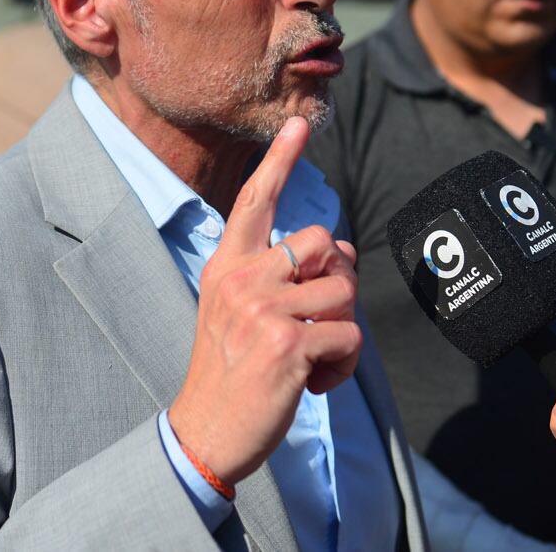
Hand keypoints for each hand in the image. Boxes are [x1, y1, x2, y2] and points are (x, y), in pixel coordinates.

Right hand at [169, 117, 360, 485]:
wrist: (205, 432)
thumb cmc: (230, 372)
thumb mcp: (235, 311)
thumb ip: (275, 275)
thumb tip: (337, 249)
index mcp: (226, 267)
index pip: (255, 201)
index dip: (280, 160)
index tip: (300, 123)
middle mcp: (241, 279)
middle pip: (326, 242)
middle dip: (337, 281)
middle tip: (315, 320)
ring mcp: (264, 309)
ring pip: (346, 291)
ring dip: (342, 331)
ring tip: (309, 358)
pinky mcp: (290, 343)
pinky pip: (350, 337)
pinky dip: (343, 367)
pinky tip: (309, 384)